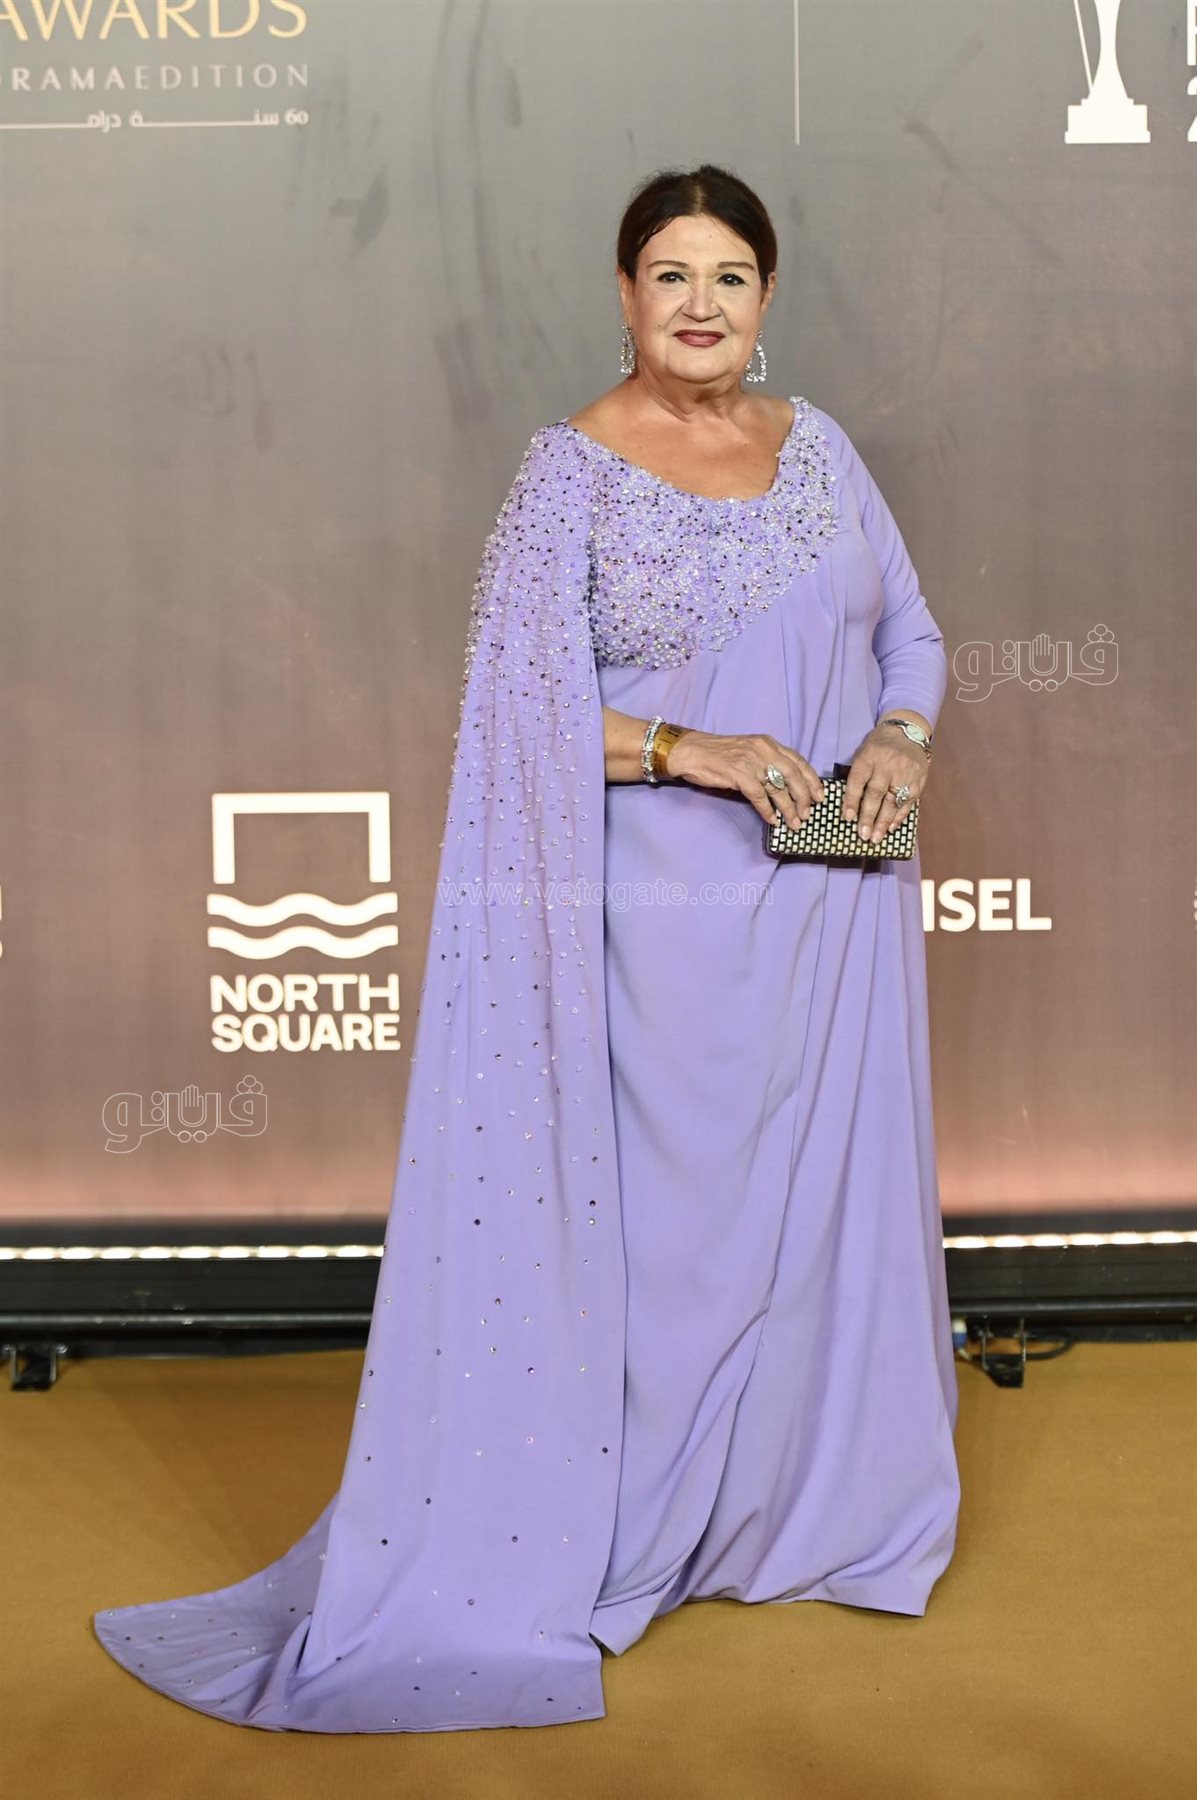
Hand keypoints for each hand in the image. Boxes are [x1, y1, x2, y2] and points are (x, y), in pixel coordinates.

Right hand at [665, 730, 824, 828]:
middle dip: (804, 797)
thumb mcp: (749, 751)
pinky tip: (772, 820)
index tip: (820, 796)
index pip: (798, 761)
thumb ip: (767, 762)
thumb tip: (785, 785)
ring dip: (788, 809)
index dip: (811, 779)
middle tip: (808, 813)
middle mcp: (763, 750)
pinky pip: (760, 797)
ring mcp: (751, 762)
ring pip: (778, 788)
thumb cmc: (718, 754)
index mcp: (768, 743)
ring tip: (794, 823)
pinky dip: (767, 811)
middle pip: (793, 775)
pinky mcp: (739, 775)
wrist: (691, 752)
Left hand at [841, 726, 930, 842]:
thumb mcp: (863, 752)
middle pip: (876, 793)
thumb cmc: (880, 745)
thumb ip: (857, 775)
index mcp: (870, 756)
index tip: (847, 818)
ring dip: (884, 822)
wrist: (908, 732)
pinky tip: (891, 828)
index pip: (858, 781)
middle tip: (863, 835)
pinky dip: (899, 816)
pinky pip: (909, 801)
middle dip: (868, 817)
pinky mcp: (918, 779)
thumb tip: (850, 805)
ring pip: (893, 800)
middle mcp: (888, 764)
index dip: (851, 801)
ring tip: (876, 837)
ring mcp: (905, 772)